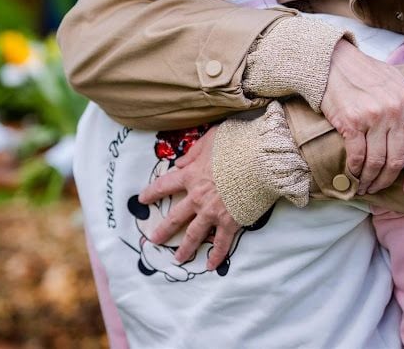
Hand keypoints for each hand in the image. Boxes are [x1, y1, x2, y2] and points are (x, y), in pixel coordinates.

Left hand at [138, 126, 239, 269]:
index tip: (142, 199)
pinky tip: (210, 266)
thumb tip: (180, 162)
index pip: (164, 186)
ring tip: (178, 259)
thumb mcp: (210, 139)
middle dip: (163, 229)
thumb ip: (193, 151)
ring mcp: (212, 212)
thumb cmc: (237, 144)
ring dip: (185, 248)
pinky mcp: (230, 222)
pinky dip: (216, 256)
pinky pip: (220, 243)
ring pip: (194, 234)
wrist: (261, 160)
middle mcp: (197, 197)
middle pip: (175, 217)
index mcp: (191, 175)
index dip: (152, 193)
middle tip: (154, 239)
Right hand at [321, 41, 403, 195]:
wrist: (334, 62)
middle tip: (378, 189)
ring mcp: (373, 119)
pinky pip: (357, 155)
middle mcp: (395, 114)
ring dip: (370, 179)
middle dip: (388, 180)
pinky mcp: (351, 122)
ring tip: (364, 186)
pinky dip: (355, 169)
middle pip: (397, 160)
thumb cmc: (368, 72)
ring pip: (376, 161)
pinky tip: (352, 175)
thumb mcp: (403, 82)